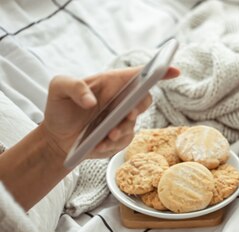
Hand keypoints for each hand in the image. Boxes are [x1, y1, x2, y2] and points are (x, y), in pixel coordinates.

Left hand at [41, 66, 179, 159]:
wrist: (57, 139)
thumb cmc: (59, 109)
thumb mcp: (57, 89)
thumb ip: (72, 86)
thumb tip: (92, 101)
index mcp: (112, 83)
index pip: (140, 74)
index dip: (160, 71)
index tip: (173, 71)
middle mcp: (122, 100)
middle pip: (144, 99)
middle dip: (138, 107)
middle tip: (128, 113)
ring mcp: (123, 120)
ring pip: (133, 124)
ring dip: (120, 130)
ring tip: (105, 136)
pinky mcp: (120, 138)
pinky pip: (123, 141)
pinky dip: (110, 144)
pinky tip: (95, 145)